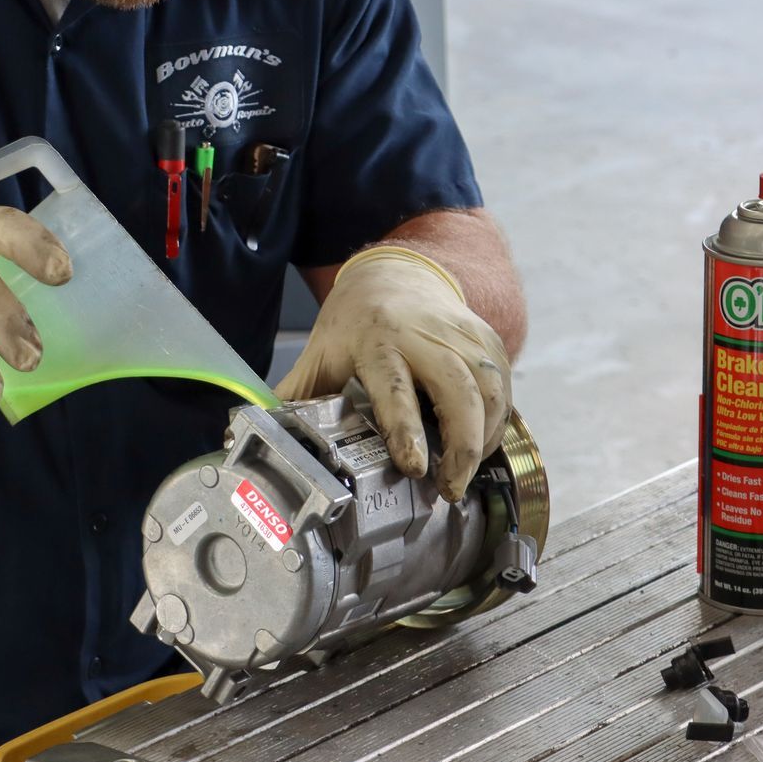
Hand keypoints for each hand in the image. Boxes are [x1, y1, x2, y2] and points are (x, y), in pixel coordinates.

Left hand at [275, 246, 510, 500]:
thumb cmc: (354, 321)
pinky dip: (497, 421)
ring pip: (489, 390)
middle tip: (450, 487)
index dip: (408, 430)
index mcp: (376, 339)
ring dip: (484, 438)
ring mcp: (461, 335)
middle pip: (459, 391)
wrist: (395, 274)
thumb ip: (298, 397)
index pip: (396, 387)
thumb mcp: (320, 353)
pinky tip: (481, 445)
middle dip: (462, 446)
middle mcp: (424, 335)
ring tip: (464, 473)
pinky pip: (502, 385)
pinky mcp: (487, 339)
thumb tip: (260, 438)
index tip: (416, 468)